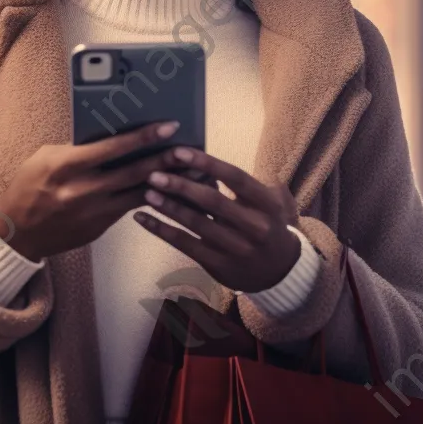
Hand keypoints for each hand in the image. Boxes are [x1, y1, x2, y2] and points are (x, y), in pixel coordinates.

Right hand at [0, 121, 191, 261]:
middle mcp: (82, 190)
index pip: (112, 148)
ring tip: (192, 173)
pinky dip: (150, 199)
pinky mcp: (99, 228)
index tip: (168, 126)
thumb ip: (79, 148)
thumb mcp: (47, 157)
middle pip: (133, 173)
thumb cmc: (30, 184)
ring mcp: (93, 213)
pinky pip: (129, 209)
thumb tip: (114, 136)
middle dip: (165, 160)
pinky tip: (170, 191)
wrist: (16, 231)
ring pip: (139, 196)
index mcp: (66, 166)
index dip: (143, 137)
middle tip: (191, 150)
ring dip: (167, 185)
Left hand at [134, 147, 301, 293]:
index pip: (236, 178)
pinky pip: (185, 244)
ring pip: (196, 224)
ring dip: (168, 207)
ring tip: (146, 191)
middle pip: (212, 201)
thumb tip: (202, 159)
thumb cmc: (267, 223)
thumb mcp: (269, 201)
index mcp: (266, 203)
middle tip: (154, 173)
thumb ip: (242, 182)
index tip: (179, 152)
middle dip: (181, 186)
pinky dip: (161, 230)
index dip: (207, 164)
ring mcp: (235, 247)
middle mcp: (253, 225)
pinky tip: (141, 218)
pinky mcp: (218, 264)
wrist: (281, 271)